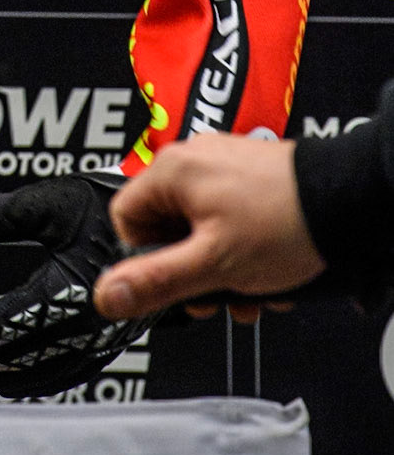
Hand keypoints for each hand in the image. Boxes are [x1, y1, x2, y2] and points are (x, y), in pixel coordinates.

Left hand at [0, 176, 144, 398]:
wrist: (171, 219)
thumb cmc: (108, 207)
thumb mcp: (43, 204)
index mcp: (64, 295)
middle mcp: (83, 328)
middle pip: (14, 358)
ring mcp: (99, 341)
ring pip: (39, 373)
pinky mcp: (109, 341)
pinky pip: (65, 372)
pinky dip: (32, 379)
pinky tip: (11, 377)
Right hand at [93, 135, 324, 323]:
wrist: (348, 202)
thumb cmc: (285, 223)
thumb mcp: (212, 264)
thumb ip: (155, 281)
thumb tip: (105, 295)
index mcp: (171, 171)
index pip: (125, 219)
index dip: (145, 259)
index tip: (173, 281)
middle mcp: (192, 159)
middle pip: (166, 227)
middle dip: (191, 271)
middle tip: (215, 295)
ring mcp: (223, 165)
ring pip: (200, 227)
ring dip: (221, 268)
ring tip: (250, 291)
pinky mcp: (250, 174)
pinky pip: (228, 217)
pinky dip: (242, 248)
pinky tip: (266, 272)